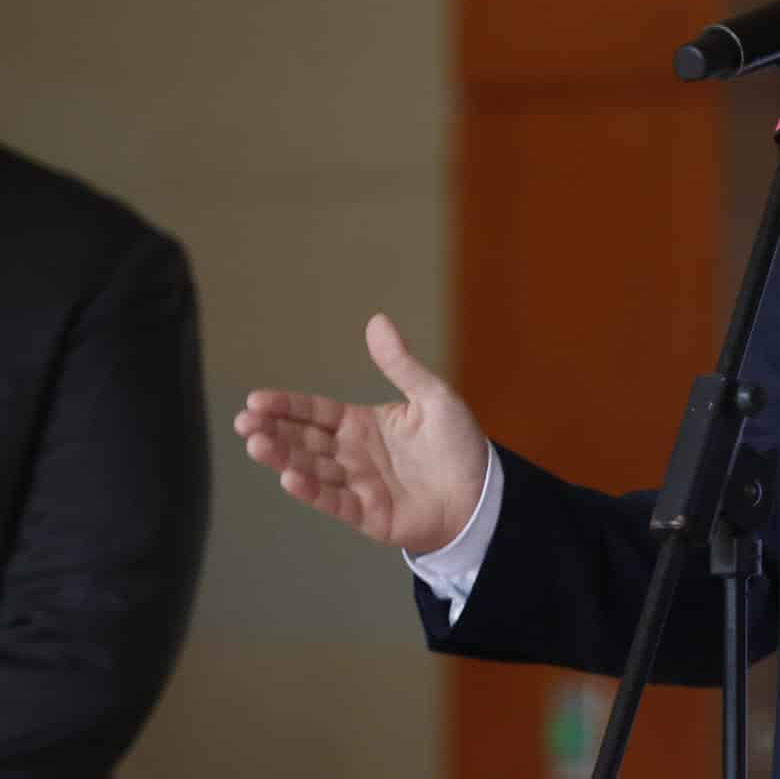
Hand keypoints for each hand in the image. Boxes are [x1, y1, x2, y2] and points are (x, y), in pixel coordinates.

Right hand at [234, 314, 488, 555]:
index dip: (286, 406)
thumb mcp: (433, 396)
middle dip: (272, 431)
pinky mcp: (368, 514)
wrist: (482, 494)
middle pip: (304, 440)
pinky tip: (289, 477)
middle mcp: (352, 454)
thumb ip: (400, 364)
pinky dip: (312, 491)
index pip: (315, 412)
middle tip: (243, 422)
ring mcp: (357, 485)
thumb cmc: (459, 445)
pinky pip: (334, 501)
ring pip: (312, 469)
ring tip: (256, 444)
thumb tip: (376, 320)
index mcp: (362, 424)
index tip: (256, 399)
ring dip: (283, 457)